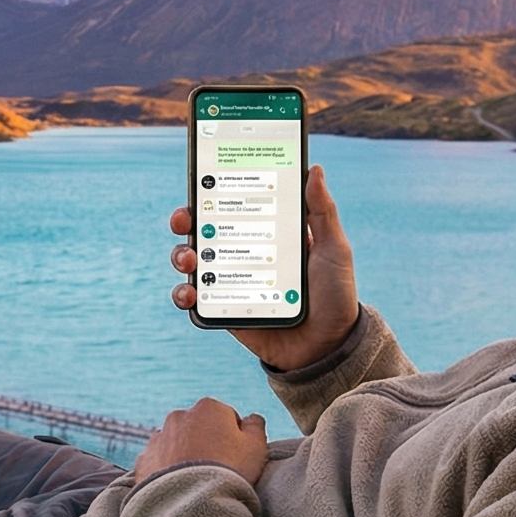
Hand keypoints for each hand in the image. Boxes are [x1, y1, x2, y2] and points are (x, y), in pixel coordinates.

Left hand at [135, 398, 268, 483]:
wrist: (190, 504)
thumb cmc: (229, 473)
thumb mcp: (256, 447)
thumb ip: (256, 426)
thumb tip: (252, 419)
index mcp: (209, 407)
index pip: (228, 419)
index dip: (236, 441)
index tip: (237, 460)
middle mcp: (179, 416)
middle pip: (199, 429)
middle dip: (207, 445)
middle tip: (217, 472)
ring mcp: (158, 438)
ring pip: (177, 444)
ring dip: (185, 456)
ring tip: (196, 482)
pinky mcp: (143, 461)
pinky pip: (158, 463)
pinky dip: (166, 471)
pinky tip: (178, 487)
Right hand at [170, 163, 359, 370]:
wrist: (328, 347)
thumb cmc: (335, 294)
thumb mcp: (334, 249)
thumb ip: (322, 211)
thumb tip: (313, 168)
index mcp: (267, 232)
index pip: (233, 204)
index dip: (211, 190)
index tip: (201, 180)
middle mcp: (244, 253)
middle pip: (204, 229)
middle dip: (185, 219)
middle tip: (185, 219)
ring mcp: (231, 282)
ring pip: (193, 262)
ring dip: (181, 255)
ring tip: (189, 260)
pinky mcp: (224, 311)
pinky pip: (195, 301)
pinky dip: (184, 295)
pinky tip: (190, 294)